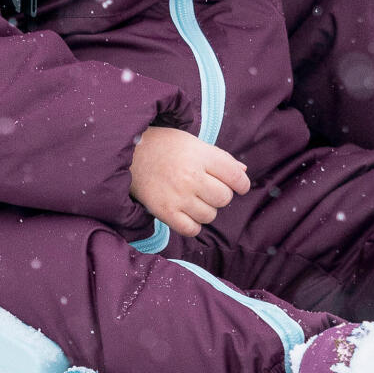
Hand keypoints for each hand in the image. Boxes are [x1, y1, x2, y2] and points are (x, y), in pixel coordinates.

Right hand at [129, 126, 250, 237]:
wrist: (130, 156)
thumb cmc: (164, 146)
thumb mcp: (193, 143)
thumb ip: (220, 158)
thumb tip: (243, 172)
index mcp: (200, 155)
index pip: (235, 175)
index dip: (242, 183)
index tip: (240, 186)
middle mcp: (191, 176)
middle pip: (224, 198)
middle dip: (220, 195)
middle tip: (208, 188)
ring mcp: (178, 196)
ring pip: (210, 215)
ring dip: (206, 209)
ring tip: (194, 198)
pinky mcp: (165, 212)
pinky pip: (191, 229)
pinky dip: (193, 224)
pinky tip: (187, 213)